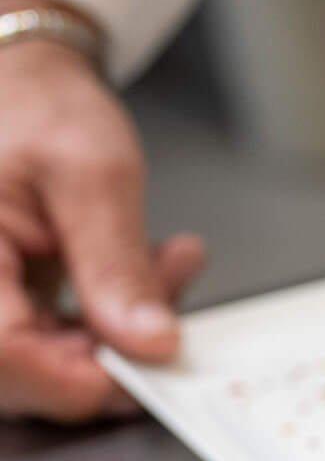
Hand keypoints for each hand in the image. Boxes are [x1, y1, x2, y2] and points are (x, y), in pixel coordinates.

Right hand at [0, 39, 205, 420]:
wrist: (18, 85)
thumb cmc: (37, 109)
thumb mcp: (92, 177)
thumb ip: (117, 267)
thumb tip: (152, 345)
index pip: (6, 358)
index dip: (82, 375)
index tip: (155, 355)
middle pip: (26, 375)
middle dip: (116, 350)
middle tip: (172, 291)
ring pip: (44, 368)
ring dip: (120, 334)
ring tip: (167, 266)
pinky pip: (50, 345)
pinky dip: (107, 322)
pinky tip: (148, 273)